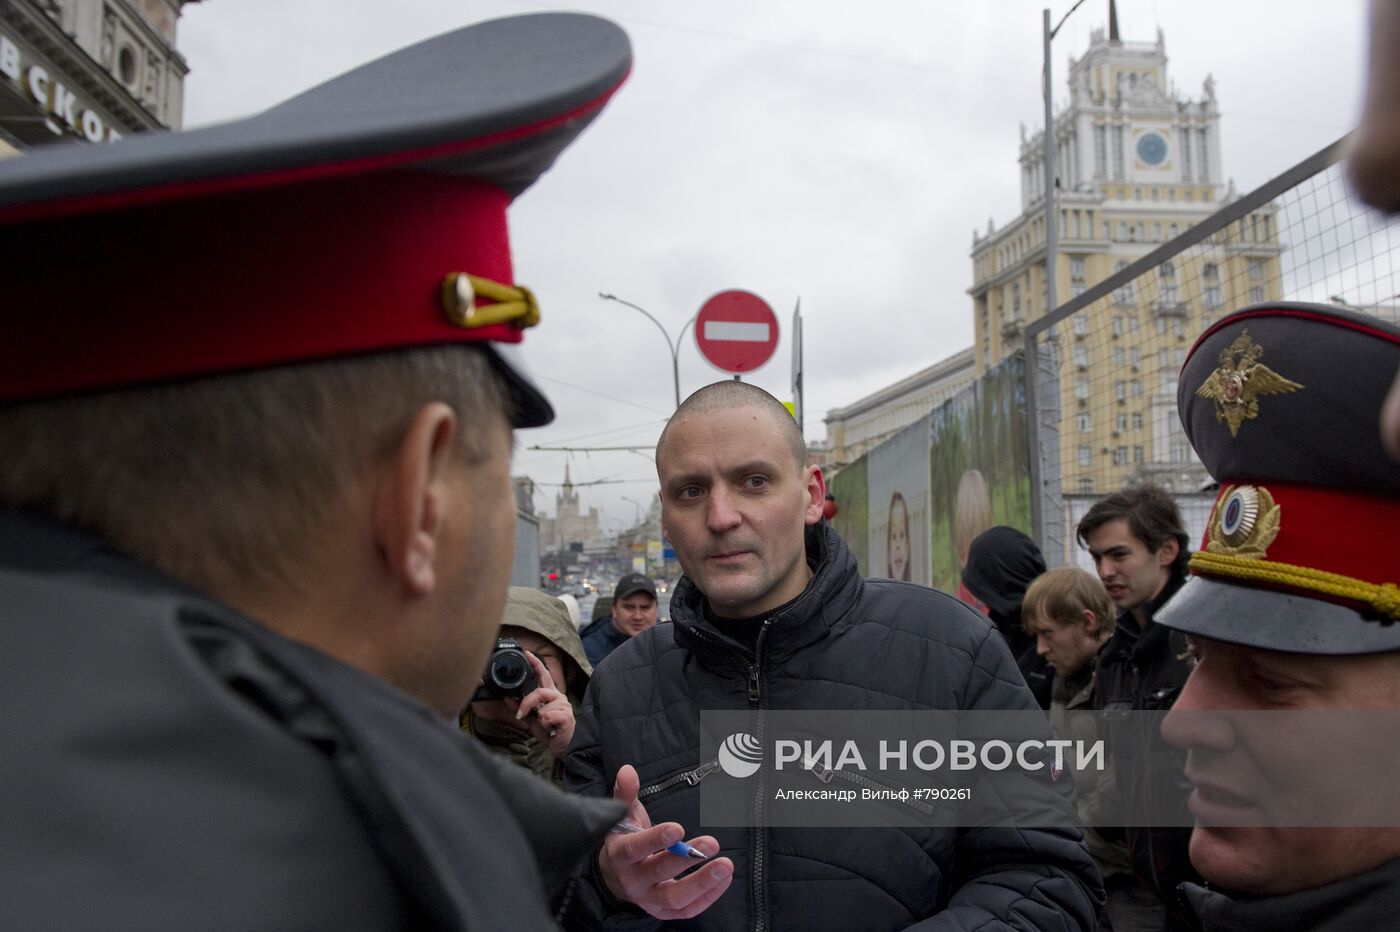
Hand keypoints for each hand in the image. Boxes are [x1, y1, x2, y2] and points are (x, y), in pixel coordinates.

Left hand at [512, 650, 575, 759]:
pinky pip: (548, 717)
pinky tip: (552, 729)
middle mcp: (558, 697)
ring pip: (542, 708)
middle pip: (540, 691)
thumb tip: (508, 698)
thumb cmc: (552, 732)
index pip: (544, 675)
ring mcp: (564, 706)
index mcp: (551, 695)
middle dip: (528, 703)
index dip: (536, 664)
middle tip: (521, 715)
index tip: (528, 654)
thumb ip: (522, 709)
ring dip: (539, 720)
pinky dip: (546, 726)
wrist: (565, 747)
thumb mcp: (532, 721)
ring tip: (546, 726)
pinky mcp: (566, 716)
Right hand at [597, 764, 732, 919]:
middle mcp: (633, 880)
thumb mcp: (622, 816)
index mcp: (620, 855)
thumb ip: (626, 793)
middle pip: (659, 872)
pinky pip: (687, 910)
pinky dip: (707, 897)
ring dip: (702, 883)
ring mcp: (648, 899)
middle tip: (712, 843)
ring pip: (675, 898)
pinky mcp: (663, 912)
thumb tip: (628, 770)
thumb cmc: (625, 839)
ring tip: (726, 866)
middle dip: (686, 858)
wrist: (615, 877)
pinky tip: (724, 880)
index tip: (678, 828)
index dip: (655, 839)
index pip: (635, 849)